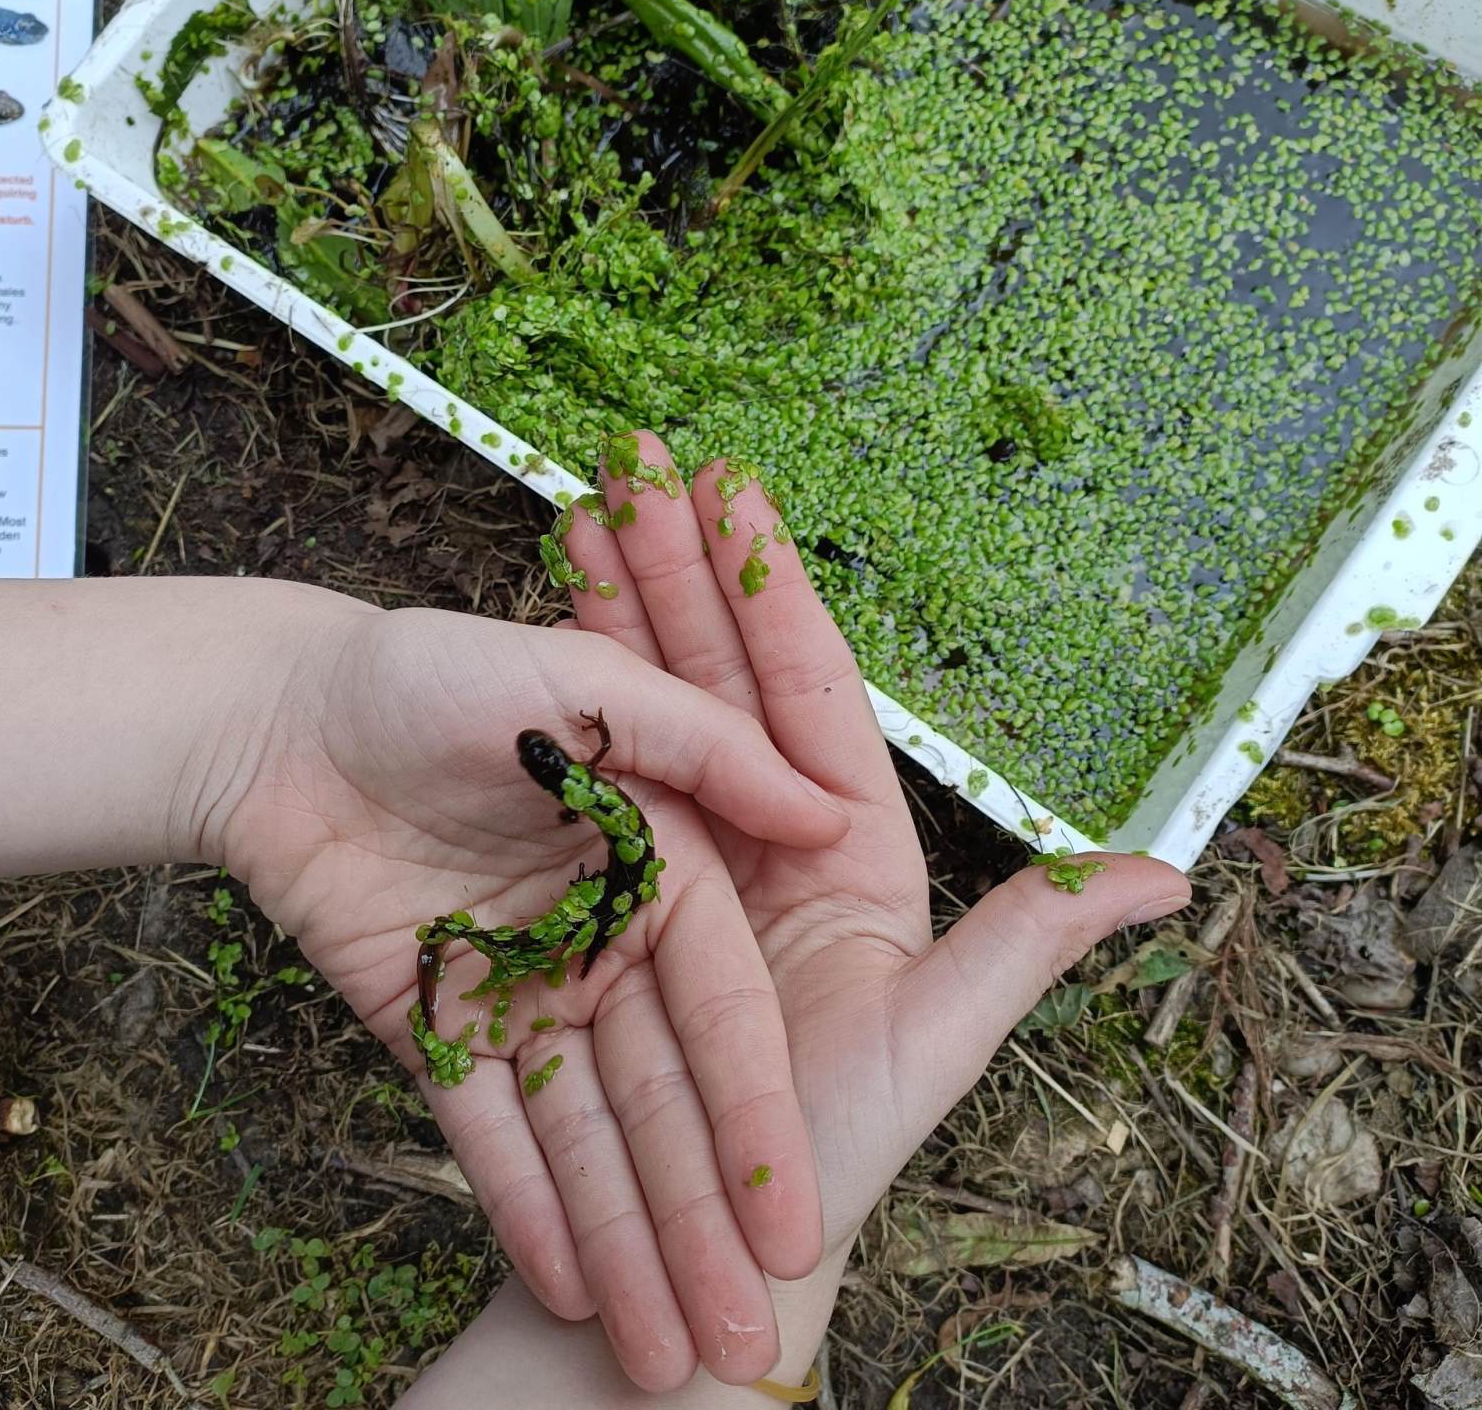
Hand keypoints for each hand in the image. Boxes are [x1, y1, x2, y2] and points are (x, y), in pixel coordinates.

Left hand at [209, 599, 843, 1385]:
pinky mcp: (437, 1023)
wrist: (280, 709)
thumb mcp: (581, 680)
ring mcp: (520, 989)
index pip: (722, 1013)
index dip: (757, 1119)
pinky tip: (561, 1290)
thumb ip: (702, 746)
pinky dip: (521, 1203)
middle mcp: (602, 942)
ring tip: (654, 1359)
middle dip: (699, 1220)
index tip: (795, 1221)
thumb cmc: (437, 675)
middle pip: (660, 1098)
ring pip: (580, 1132)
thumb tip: (825, 810)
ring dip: (619, 1240)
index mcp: (660, 868)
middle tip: (740, 1339)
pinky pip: (482, 1128)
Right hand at [555, 434, 1191, 1368]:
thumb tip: (1172, 877)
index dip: (768, 585)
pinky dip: (557, 697)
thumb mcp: (935, 1043)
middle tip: (640, 463)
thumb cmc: (827, 1150)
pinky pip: (578, 779)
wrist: (699, 1244)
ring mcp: (666, 853)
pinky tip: (534, 626)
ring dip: (610, 607)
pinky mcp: (588, 889)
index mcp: (840, 844)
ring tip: (581, 508)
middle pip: (716, 673)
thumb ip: (1031, 945)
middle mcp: (754, 832)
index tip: (734, 490)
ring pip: (642, 703)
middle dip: (674, 569)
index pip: (806, 687)